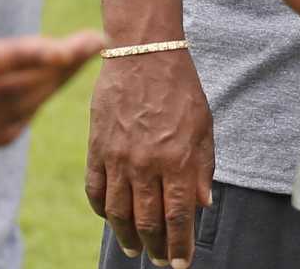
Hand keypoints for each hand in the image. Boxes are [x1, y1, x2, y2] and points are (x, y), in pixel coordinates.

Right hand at [86, 48, 212, 266]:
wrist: (143, 53)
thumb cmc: (180, 87)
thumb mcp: (204, 125)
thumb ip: (203, 167)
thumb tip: (202, 204)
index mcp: (176, 159)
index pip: (178, 216)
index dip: (180, 245)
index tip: (181, 264)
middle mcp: (145, 164)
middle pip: (147, 221)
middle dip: (156, 247)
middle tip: (160, 261)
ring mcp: (117, 158)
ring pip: (118, 213)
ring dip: (127, 237)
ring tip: (135, 250)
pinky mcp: (96, 148)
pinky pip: (95, 190)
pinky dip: (102, 210)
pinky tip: (110, 219)